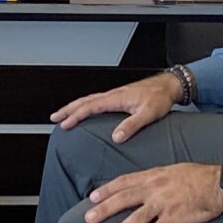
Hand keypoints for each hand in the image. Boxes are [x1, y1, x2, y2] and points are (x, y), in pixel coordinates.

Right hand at [52, 73, 180, 140]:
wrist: (168, 86)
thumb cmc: (160, 98)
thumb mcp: (148, 114)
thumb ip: (132, 125)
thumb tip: (116, 137)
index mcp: (117, 98)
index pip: (91, 106)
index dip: (76, 115)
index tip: (65, 123)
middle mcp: (113, 94)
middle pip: (84, 100)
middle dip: (68, 109)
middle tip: (54, 117)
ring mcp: (115, 94)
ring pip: (89, 99)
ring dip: (74, 106)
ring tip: (63, 114)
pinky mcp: (119, 96)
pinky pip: (96, 99)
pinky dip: (85, 104)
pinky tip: (84, 110)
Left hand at [83, 161, 222, 222]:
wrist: (218, 183)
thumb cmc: (197, 175)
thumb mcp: (172, 170)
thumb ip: (155, 178)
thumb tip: (141, 184)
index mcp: (153, 176)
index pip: (124, 182)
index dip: (107, 190)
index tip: (92, 197)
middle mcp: (154, 189)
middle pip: (124, 199)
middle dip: (104, 209)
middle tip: (88, 218)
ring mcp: (164, 203)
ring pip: (137, 218)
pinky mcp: (174, 217)